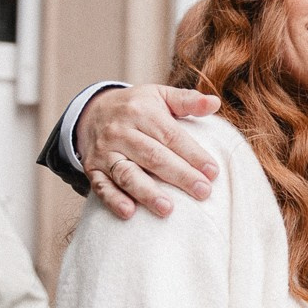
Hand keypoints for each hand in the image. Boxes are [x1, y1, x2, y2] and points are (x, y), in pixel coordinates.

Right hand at [78, 85, 222, 219]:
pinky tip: (129, 213)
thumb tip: (215, 102)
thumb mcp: (160, 95)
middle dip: (180, 175)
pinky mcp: (92, 168)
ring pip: (127, 174)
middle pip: (153, 156)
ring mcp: (105, 151)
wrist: (93, 110)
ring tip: (167, 208)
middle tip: (203, 192)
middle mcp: (121, 131)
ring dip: (147, 192)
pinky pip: (102, 186)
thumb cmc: (137, 106)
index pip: (171, 136)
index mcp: (141, 112)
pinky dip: (114, 200)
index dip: (193, 154)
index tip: (212, 172)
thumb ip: (188, 100)